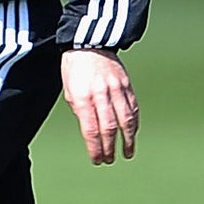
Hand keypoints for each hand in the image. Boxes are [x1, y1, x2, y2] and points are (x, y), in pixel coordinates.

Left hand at [61, 47, 137, 164]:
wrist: (89, 44)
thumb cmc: (75, 69)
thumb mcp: (69, 90)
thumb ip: (80, 111)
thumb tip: (91, 132)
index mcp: (83, 97)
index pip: (90, 129)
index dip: (95, 147)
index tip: (97, 159)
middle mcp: (101, 94)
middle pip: (109, 128)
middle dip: (110, 147)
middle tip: (109, 160)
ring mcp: (116, 89)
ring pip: (126, 119)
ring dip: (128, 139)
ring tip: (128, 152)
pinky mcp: (126, 85)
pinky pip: (133, 108)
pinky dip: (134, 123)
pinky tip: (133, 133)